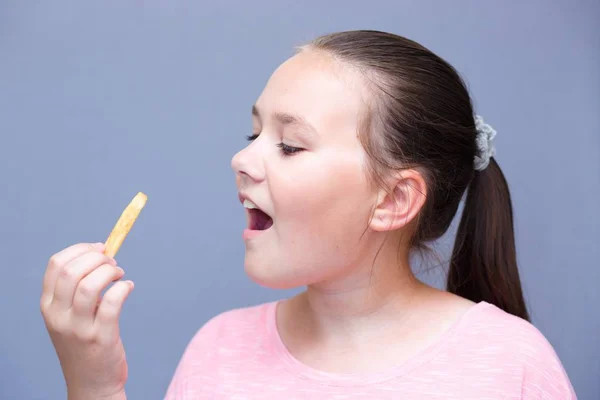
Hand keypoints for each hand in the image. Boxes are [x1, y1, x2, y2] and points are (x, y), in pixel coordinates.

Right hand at [40, 242, 133, 398]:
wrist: (91, 382)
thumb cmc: (84, 342)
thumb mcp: (69, 315)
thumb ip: (78, 288)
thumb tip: (102, 253)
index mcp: (48, 305)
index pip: (57, 264)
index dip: (81, 249)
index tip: (99, 248)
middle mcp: (58, 316)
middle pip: (73, 271)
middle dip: (97, 258)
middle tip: (112, 262)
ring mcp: (78, 329)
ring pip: (90, 284)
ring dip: (110, 271)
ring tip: (119, 274)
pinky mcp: (100, 338)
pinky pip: (112, 302)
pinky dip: (123, 288)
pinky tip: (128, 287)